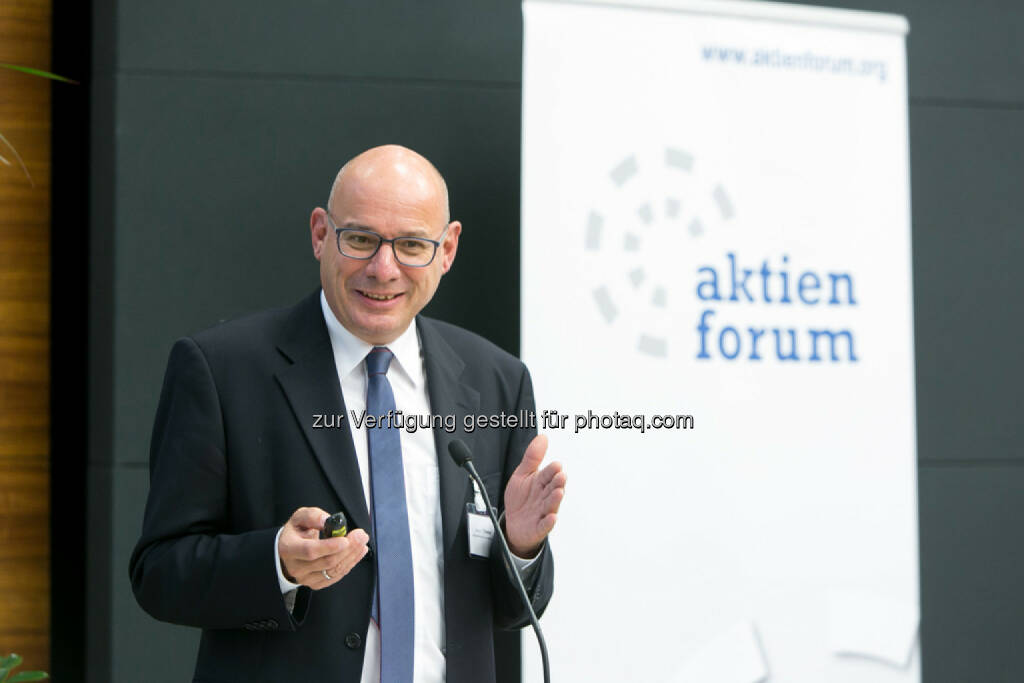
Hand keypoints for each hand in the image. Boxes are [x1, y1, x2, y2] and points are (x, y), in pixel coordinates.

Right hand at [278, 507, 368, 589]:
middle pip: (326, 562)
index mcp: (289, 548)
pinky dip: (350, 564)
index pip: (310, 551)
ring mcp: (306, 578)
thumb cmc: (297, 532)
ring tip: (362, 542)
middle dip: (348, 549)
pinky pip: (336, 576)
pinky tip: (358, 552)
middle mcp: (296, 567)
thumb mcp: (300, 517)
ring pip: (334, 571)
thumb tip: (326, 520)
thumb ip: (313, 516)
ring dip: (352, 556)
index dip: (329, 547)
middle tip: (361, 536)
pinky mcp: (316, 584)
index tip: (345, 540)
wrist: (290, 550)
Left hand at [503, 435, 566, 557]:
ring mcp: (543, 512)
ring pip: (551, 505)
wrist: (514, 524)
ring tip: (559, 492)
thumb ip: (532, 457)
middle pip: (552, 488)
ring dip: (555, 499)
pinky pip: (544, 525)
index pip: (548, 474)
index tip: (557, 465)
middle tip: (561, 476)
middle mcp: (545, 497)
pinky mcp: (538, 527)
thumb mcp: (522, 475)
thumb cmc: (521, 498)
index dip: (552, 470)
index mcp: (541, 483)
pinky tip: (552, 517)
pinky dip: (548, 522)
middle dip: (557, 483)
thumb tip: (543, 437)